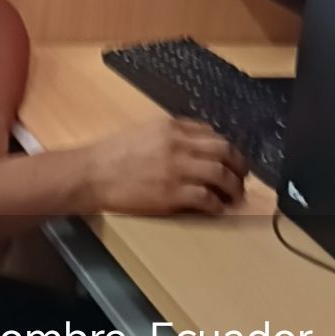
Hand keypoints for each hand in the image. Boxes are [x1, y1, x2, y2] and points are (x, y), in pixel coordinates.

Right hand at [88, 117, 247, 216]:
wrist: (92, 174)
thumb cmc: (113, 153)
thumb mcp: (144, 131)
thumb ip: (171, 134)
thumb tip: (196, 143)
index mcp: (171, 127)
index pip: (211, 133)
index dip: (226, 147)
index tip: (230, 158)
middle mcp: (178, 144)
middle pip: (224, 150)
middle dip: (239, 164)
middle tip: (242, 176)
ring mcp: (177, 169)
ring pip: (221, 174)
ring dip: (234, 186)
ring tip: (236, 195)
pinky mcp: (172, 194)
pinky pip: (206, 198)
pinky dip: (217, 204)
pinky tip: (217, 208)